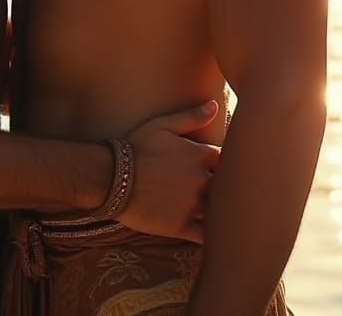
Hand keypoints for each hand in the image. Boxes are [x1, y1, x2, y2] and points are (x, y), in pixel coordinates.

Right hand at [119, 102, 221, 243]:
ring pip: (221, 212)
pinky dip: (213, 236)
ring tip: (222, 213)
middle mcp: (202, 181)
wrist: (110, 176)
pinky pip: (207, 236)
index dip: (230, 164)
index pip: (231, 160)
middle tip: (226, 190)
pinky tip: (214, 235)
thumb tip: (215, 105)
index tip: (224, 167)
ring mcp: (193, 205)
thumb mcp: (162, 125)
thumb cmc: (136, 146)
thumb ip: (191, 117)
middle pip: (229, 187)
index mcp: (201, 155)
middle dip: (228, 188)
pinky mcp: (182, 227)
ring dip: (222, 212)